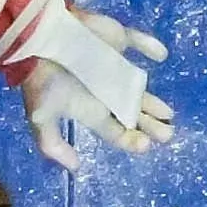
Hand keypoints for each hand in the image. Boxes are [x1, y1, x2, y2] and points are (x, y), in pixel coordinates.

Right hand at [20, 9, 173, 170]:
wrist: (36, 40)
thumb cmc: (42, 80)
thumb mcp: (41, 118)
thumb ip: (53, 145)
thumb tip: (76, 167)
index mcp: (90, 108)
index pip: (115, 129)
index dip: (131, 139)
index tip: (147, 145)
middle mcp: (104, 90)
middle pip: (131, 113)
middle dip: (149, 126)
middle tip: (168, 135)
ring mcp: (112, 65)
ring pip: (138, 87)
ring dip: (154, 101)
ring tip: (169, 114)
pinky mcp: (116, 39)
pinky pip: (138, 43)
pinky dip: (150, 47)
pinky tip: (161, 56)